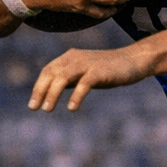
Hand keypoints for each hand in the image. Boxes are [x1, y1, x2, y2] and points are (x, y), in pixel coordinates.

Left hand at [29, 46, 156, 112]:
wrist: (133, 61)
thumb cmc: (107, 70)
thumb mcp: (84, 73)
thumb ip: (69, 79)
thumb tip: (50, 92)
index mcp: (69, 57)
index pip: (48, 71)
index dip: (38, 87)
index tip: (33, 104)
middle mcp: (75, 58)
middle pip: (51, 73)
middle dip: (40, 90)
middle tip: (34, 108)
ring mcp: (87, 64)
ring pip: (63, 77)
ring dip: (52, 93)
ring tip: (47, 109)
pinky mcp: (99, 71)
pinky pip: (84, 84)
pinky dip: (76, 96)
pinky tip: (71, 108)